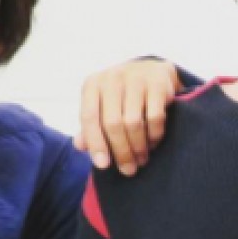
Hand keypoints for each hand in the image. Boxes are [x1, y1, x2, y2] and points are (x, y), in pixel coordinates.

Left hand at [76, 59, 180, 173]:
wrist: (151, 69)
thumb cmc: (121, 94)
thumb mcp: (101, 105)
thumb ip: (91, 126)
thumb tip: (80, 146)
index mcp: (93, 84)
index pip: (89, 117)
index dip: (96, 143)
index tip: (103, 165)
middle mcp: (112, 78)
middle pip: (113, 123)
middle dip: (121, 151)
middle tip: (129, 169)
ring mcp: (136, 79)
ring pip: (133, 123)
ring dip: (138, 147)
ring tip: (141, 160)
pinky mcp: (158, 84)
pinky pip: (155, 118)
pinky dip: (154, 136)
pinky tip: (153, 143)